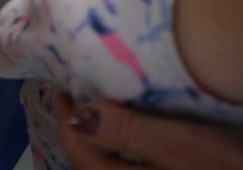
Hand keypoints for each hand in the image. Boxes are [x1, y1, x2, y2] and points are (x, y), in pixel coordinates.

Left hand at [55, 95, 242, 169]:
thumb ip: (127, 130)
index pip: (80, 149)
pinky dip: (118, 150)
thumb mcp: (180, 145)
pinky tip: (129, 131)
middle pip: (90, 162)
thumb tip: (76, 113)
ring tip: (98, 102)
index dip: (66, 115)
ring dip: (98, 138)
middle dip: (79, 127)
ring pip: (107, 167)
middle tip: (77, 87)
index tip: (62, 81)